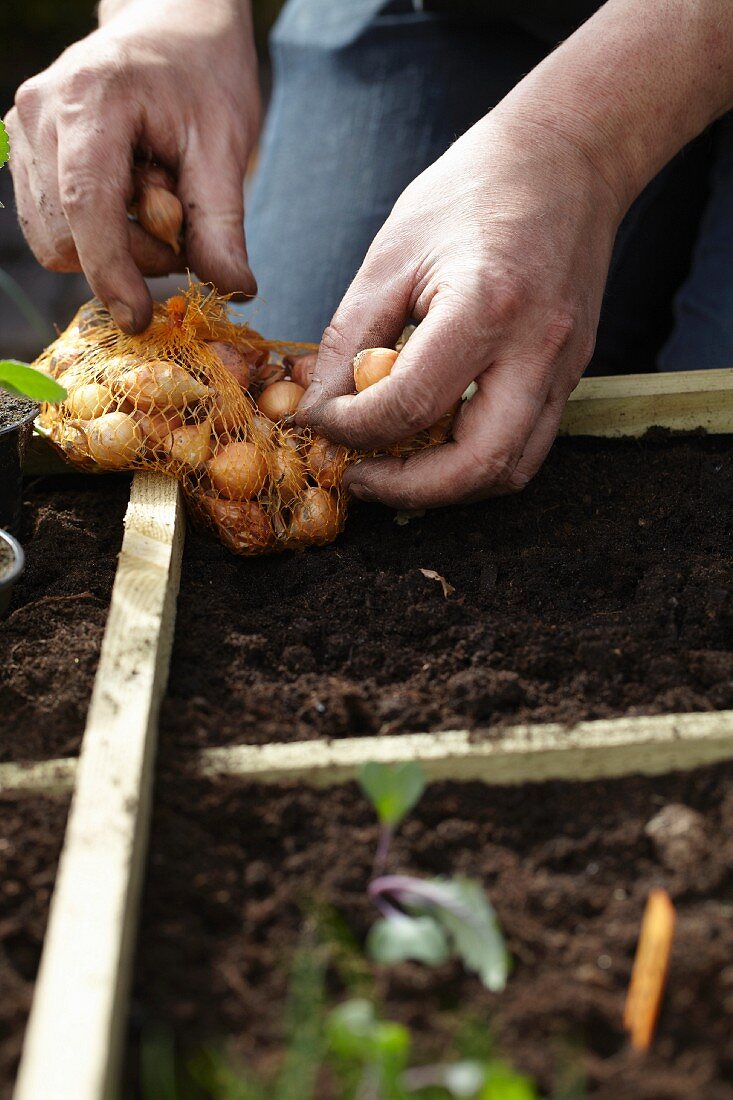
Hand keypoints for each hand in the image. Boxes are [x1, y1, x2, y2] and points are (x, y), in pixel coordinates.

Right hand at [5, 0, 259, 332]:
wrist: (170, 25)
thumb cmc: (203, 75)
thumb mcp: (226, 145)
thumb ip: (223, 222)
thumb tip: (234, 290)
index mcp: (90, 99)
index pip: (86, 205)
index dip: (111, 271)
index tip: (139, 318)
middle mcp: (39, 113)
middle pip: (67, 237)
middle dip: (129, 256)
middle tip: (179, 223)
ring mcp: (22, 132)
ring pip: (56, 241)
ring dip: (116, 248)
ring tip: (155, 201)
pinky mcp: (23, 153)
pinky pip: (52, 227)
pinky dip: (98, 235)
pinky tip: (129, 199)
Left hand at [296, 111, 623, 508]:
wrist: (567, 158)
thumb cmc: (473, 191)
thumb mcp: (391, 254)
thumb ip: (351, 339)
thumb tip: (318, 408)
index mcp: (486, 306)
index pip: (411, 405)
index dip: (352, 430)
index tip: (320, 425)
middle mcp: (537, 349)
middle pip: (476, 465)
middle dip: (407, 489)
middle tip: (360, 478)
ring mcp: (564, 368)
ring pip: (510, 470)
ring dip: (446, 487)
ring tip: (394, 468)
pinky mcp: (571, 375)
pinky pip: (527, 446)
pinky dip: (476, 462)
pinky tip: (435, 444)